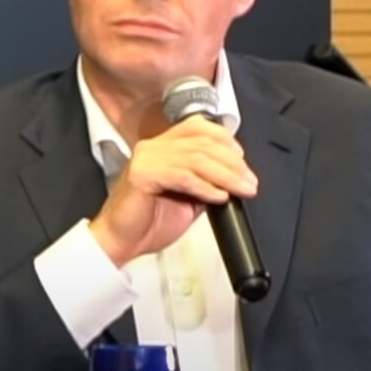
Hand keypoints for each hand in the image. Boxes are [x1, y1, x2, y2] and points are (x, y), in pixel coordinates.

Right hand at [89, 115, 258, 266]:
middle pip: (203, 142)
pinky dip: (205, 186)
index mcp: (163, 147)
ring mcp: (147, 158)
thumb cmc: (147, 222)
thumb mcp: (186, 198)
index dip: (226, 141)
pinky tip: (219, 196)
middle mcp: (154, 147)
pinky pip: (183, 175)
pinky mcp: (143, 174)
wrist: (121, 242)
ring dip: (226, 175)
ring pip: (197, 158)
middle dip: (233, 163)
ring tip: (241, 190)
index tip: (243, 163)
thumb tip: (232, 180)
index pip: (199, 128)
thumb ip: (204, 182)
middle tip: (249, 181)